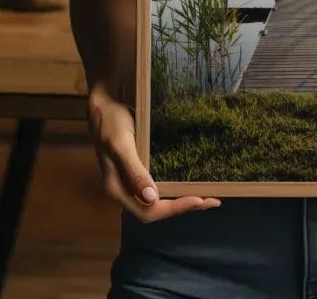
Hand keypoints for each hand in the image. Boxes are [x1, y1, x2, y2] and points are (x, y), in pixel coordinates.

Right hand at [87, 83, 220, 222]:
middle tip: (213, 201)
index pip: (148, 211)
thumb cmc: (111, 122)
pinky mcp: (138, 169)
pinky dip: (175, 187)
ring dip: (182, 199)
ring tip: (207, 196)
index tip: (198, 200)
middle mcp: (125, 189)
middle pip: (156, 210)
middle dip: (183, 207)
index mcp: (118, 189)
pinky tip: (189, 182)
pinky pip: (158, 184)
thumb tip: (152, 199)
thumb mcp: (121, 145)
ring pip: (158, 200)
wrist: (104, 103)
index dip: (174, 208)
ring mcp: (132, 180)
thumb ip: (134, 172)